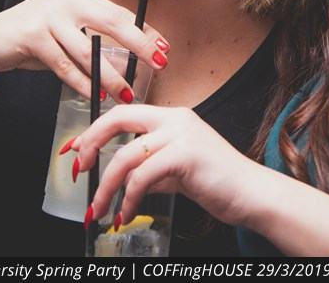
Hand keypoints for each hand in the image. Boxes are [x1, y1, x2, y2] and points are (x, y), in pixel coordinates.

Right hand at [0, 0, 170, 100]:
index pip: (118, 13)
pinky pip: (64, 65)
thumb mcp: (64, 31)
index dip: (143, 31)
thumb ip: (91, 36)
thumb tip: (131, 53)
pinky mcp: (32, 36)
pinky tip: (97, 94)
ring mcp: (47, 16)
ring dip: (111, 75)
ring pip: (88, 50)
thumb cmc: (31, 40)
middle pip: (111, 23)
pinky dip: (83, 82)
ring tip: (127, 93)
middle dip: (139, 45)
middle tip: (159, 63)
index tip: (163, 47)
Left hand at [73, 105, 263, 227]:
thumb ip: (152, 167)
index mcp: (172, 117)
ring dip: (106, 188)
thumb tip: (124, 178)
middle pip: (118, 119)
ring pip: (125, 157)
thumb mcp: (178, 170)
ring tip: (99, 211)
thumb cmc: (219, 182)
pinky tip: (127, 214)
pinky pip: (142, 177)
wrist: (252, 194)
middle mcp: (175, 118)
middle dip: (91, 144)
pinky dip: (129, 199)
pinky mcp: (185, 155)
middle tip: (78, 170)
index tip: (76, 149)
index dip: (95, 131)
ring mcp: (181, 134)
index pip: (123, 114)